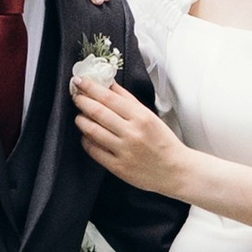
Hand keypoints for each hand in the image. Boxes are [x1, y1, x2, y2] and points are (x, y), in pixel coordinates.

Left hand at [72, 72, 189, 196]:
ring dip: (81, 120)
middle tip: (75, 96)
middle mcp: (132, 133)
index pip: (109, 98)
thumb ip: (129, 100)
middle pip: (98, 112)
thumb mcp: (150, 116)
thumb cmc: (164, 142)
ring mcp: (124, 151)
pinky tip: (86, 135)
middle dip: (82, 101)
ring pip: (92, 131)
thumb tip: (109, 85)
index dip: (91, 87)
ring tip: (80, 116)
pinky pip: (94, 151)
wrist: (175, 171)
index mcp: (141, 117)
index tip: (80, 81)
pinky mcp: (118, 167)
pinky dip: (86, 141)